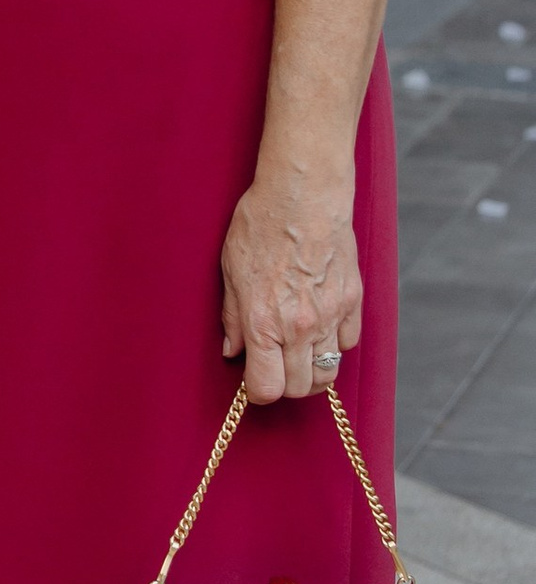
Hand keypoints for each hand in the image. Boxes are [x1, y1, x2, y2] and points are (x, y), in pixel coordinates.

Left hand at [221, 0, 384, 403]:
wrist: (304, 192)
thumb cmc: (259, 224)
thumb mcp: (230, 270)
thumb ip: (233, 317)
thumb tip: (232, 349)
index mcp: (264, 322)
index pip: (267, 389)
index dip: (258, 392)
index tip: (252, 381)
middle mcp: (300, 326)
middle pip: (301, 389)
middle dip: (285, 386)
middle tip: (273, 367)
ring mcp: (331, 315)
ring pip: (329, 372)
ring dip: (312, 372)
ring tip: (297, 353)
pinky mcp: (353, 300)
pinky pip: (348, 343)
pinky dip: (335, 345)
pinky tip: (319, 328)